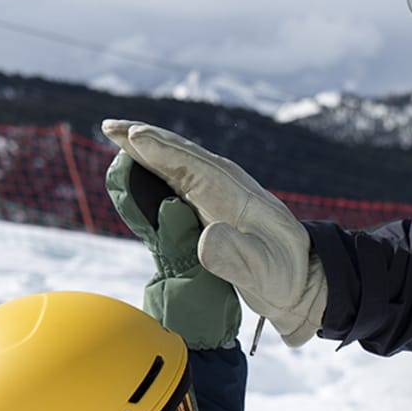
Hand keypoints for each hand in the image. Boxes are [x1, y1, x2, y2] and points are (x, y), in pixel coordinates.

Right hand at [102, 120, 326, 346]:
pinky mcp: (211, 210)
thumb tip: (207, 239)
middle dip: (145, 139)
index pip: (194, 167)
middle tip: (110, 126)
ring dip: (146, 151)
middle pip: (181, 156)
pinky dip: (155, 171)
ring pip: (176, 165)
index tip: (134, 137)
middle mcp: (225, 189)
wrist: (302, 284)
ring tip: (116, 137)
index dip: (163, 151)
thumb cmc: (285, 278)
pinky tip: (138, 170)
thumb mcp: (265, 273)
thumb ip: (238, 258)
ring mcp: (218, 197)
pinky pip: (177, 184)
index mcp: (236, 197)